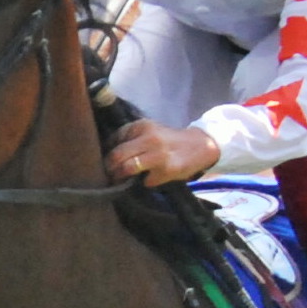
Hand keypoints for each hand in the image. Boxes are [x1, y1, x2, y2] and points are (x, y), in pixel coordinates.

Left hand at [105, 118, 220, 187]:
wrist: (200, 145)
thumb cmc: (168, 140)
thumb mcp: (149, 131)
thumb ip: (130, 138)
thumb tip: (107, 151)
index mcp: (142, 126)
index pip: (114, 138)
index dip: (107, 151)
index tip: (107, 159)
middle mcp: (149, 138)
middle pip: (116, 155)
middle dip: (109, 167)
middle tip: (109, 173)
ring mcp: (158, 155)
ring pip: (127, 168)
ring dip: (121, 176)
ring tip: (121, 179)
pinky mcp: (167, 170)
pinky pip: (146, 181)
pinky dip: (145, 182)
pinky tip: (150, 178)